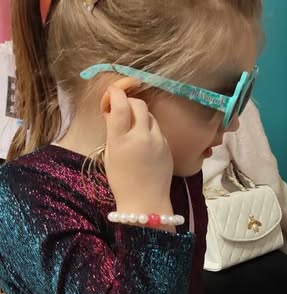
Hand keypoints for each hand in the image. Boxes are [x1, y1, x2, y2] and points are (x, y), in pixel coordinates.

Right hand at [104, 87, 173, 217]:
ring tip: (132, 126)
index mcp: (122, 140)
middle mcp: (142, 136)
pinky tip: (144, 140)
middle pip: (139, 105)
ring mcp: (158, 140)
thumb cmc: (121, 180)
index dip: (116, 93)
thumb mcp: (110, 155)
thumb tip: (112, 112)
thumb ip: (112, 131)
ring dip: (140, 115)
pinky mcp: (168, 146)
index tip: (112, 92)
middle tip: (122, 108)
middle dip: (129, 102)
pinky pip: (158, 129)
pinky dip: (149, 128)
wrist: (146, 201)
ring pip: (150, 116)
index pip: (121, 106)